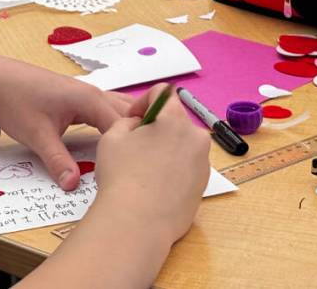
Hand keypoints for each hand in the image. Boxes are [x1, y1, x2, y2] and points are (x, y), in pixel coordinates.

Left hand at [0, 54, 132, 189]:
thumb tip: (73, 185)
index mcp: (90, 100)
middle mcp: (95, 94)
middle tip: (147, 167)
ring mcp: (89, 95)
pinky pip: (109, 111)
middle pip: (131, 116)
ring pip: (121, 111)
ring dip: (131, 129)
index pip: (126, 126)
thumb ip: (57, 161)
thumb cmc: (16, 101)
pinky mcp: (80, 99)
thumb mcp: (37, 135)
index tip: (135, 171)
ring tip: (139, 155)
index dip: (133, 149)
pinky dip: (117, 125)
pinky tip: (118, 142)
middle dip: (140, 138)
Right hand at [95, 84, 211, 246]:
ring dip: (165, 149)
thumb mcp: (113, 137)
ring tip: (144, 168)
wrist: (137, 223)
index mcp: (175, 121)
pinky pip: (187, 167)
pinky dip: (173, 169)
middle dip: (156, 127)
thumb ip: (128, 121)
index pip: (163, 93)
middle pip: (175, 120)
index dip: (143, 102)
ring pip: (182, 145)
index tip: (133, 119)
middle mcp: (195, 138)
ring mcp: (202, 164)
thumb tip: (140, 124)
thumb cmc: (122, 177)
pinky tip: (154, 185)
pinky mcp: (203, 186)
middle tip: (135, 145)